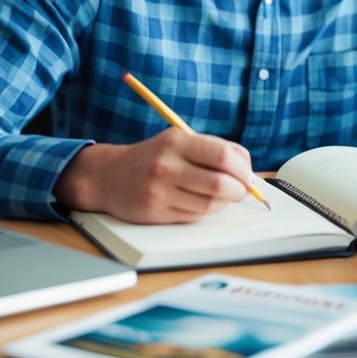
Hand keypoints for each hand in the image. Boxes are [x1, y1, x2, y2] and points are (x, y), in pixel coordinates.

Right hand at [53, 129, 257, 223]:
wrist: (108, 176)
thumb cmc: (153, 157)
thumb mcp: (178, 141)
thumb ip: (212, 150)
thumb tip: (249, 171)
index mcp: (177, 141)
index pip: (223, 156)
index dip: (243, 169)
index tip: (248, 175)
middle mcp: (167, 165)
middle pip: (220, 183)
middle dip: (240, 189)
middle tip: (243, 190)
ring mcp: (160, 190)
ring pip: (210, 204)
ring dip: (226, 202)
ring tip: (226, 196)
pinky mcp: (156, 212)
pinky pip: (194, 216)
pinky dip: (208, 212)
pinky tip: (206, 203)